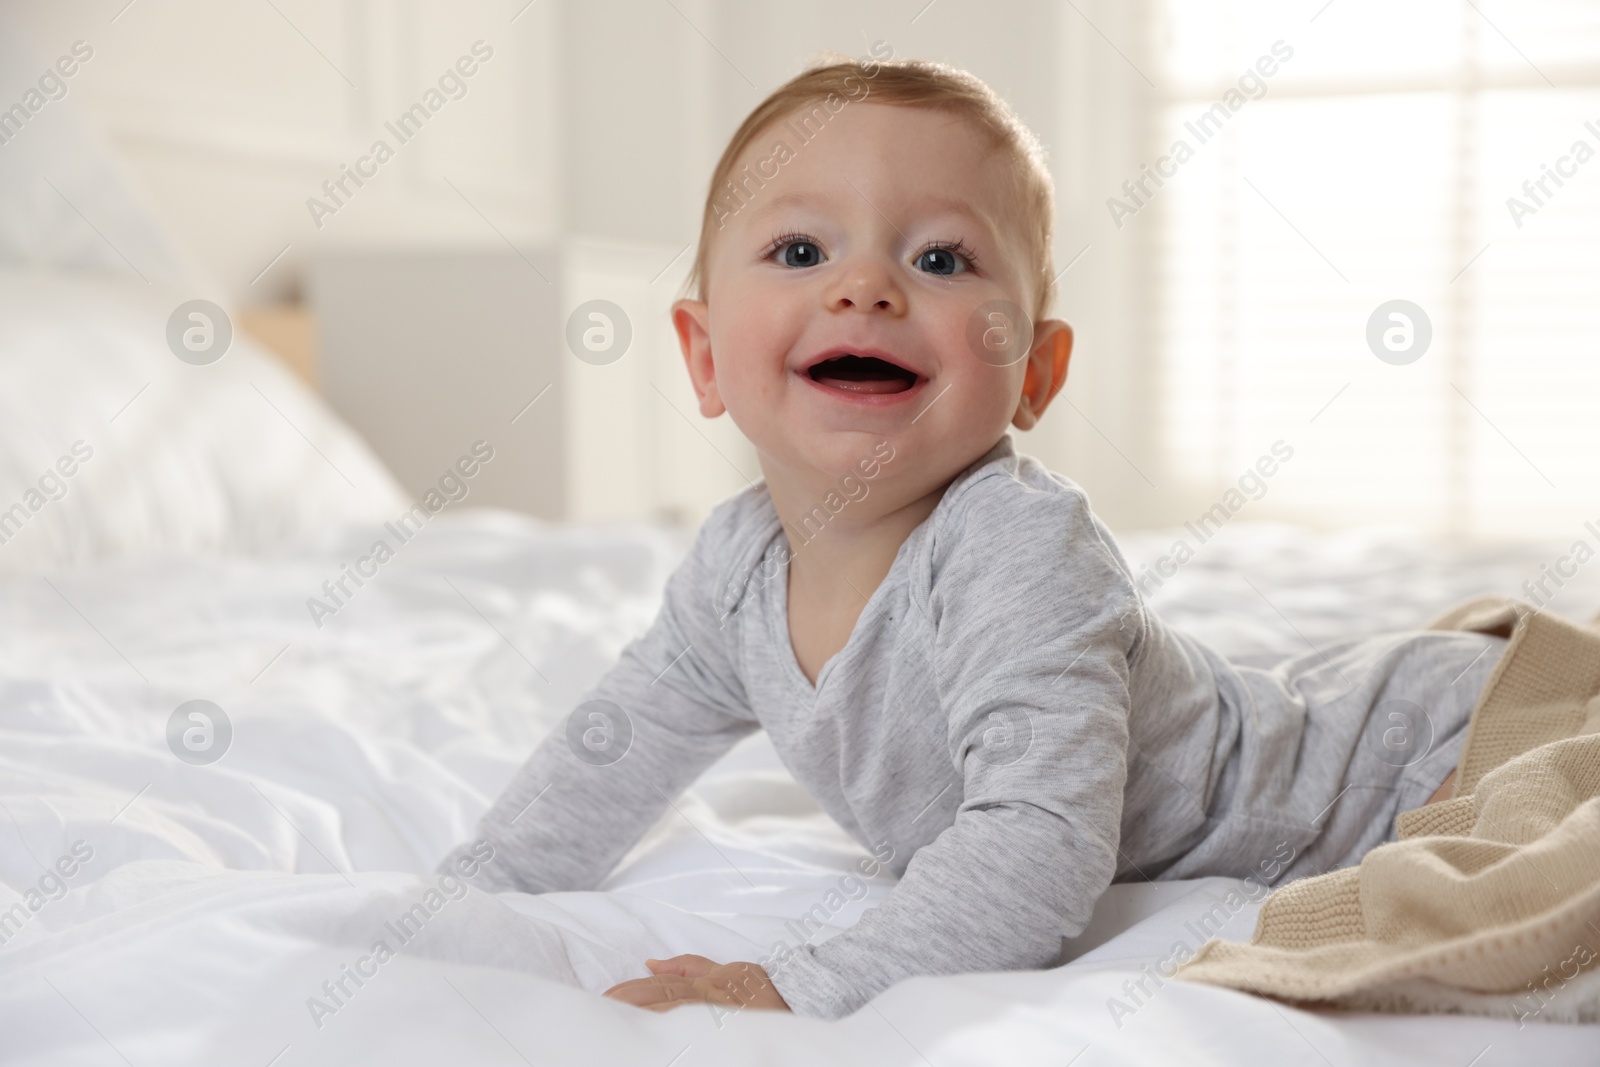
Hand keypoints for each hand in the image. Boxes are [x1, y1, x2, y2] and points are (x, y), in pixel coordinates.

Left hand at [602, 954, 789, 1012]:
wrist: (801, 998)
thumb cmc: (762, 988)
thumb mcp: (727, 969)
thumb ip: (688, 966)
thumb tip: (650, 963)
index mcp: (706, 984)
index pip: (660, 987)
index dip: (631, 991)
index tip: (605, 997)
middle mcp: (709, 998)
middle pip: (661, 999)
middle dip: (629, 1003)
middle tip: (601, 1009)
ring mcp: (718, 1016)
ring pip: (674, 1014)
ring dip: (644, 1016)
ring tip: (617, 1019)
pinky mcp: (727, 1029)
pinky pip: (695, 1030)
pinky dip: (672, 1028)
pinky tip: (655, 1035)